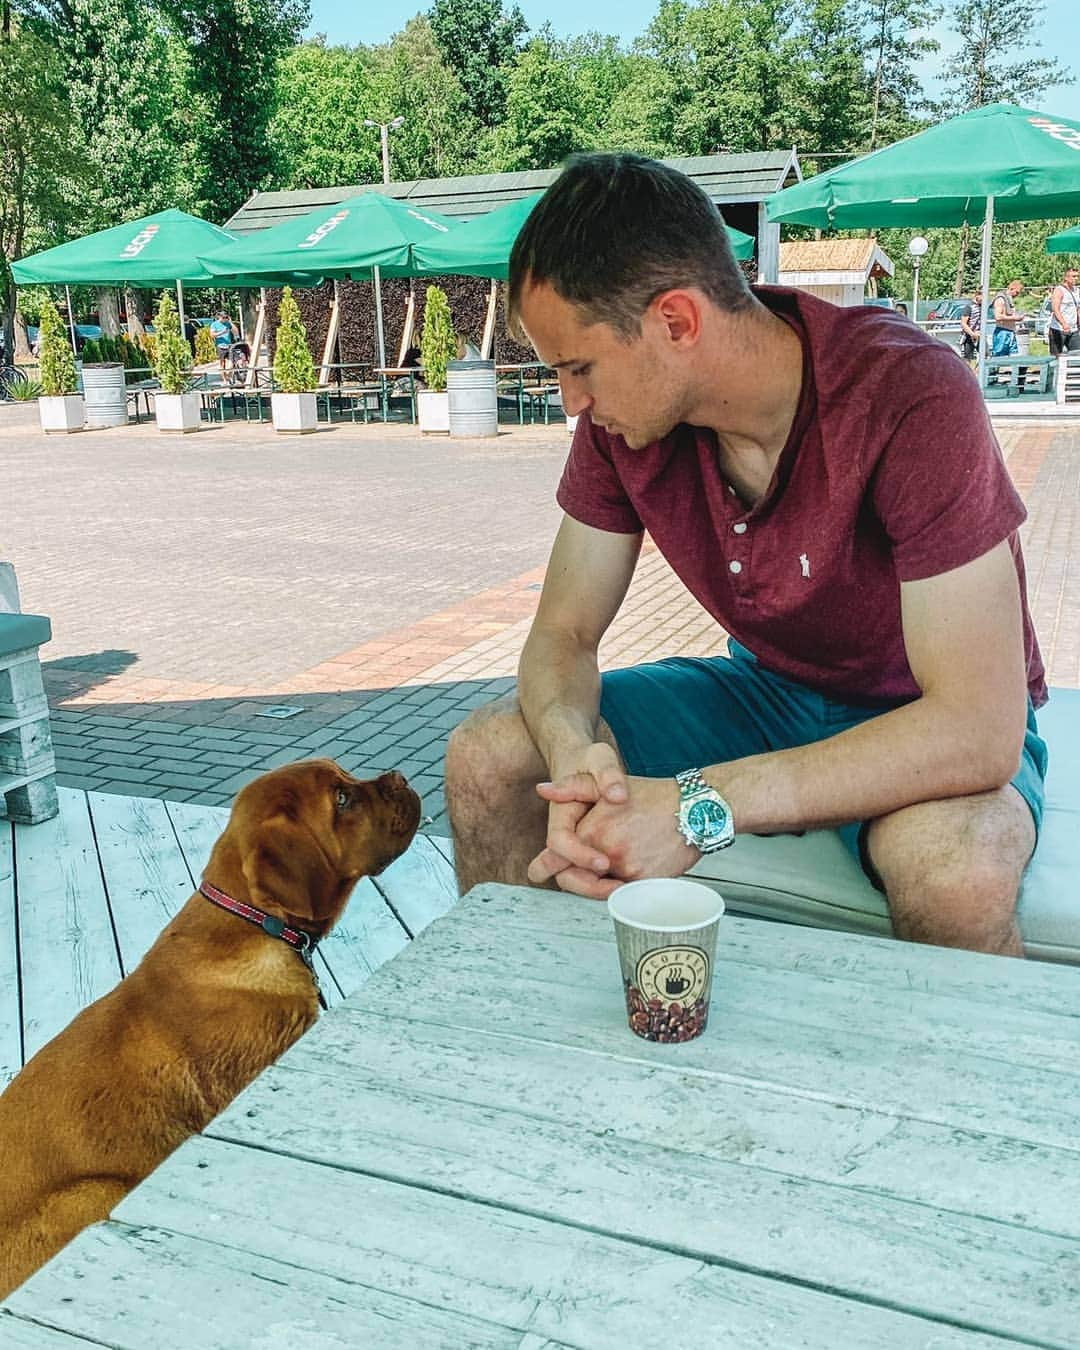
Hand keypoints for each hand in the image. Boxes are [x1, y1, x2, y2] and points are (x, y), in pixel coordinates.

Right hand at [526, 741, 625, 891]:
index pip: (560, 843)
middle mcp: (565, 835)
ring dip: (598, 889)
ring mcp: (577, 846)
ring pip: (577, 880)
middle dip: (588, 884)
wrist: (589, 762)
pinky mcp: (590, 851)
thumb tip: (616, 794)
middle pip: (564, 872)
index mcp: (561, 815)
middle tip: (617, 886)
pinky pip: (592, 877)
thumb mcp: (599, 759)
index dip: (580, 856)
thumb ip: (606, 775)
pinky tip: (630, 885)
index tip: (605, 862)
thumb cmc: (591, 760)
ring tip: (627, 888)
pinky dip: (607, 884)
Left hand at [530, 771, 699, 899]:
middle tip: (572, 872)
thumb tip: (543, 790)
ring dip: (594, 883)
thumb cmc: (652, 797)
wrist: (694, 809)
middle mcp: (606, 854)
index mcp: (591, 831)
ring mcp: (627, 870)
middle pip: (573, 880)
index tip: (541, 871)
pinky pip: (622, 893)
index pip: (556, 859)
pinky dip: (618, 886)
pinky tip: (623, 872)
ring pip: (597, 889)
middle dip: (571, 877)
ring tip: (601, 869)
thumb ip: (572, 788)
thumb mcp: (607, 784)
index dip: (546, 866)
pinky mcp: (645, 883)